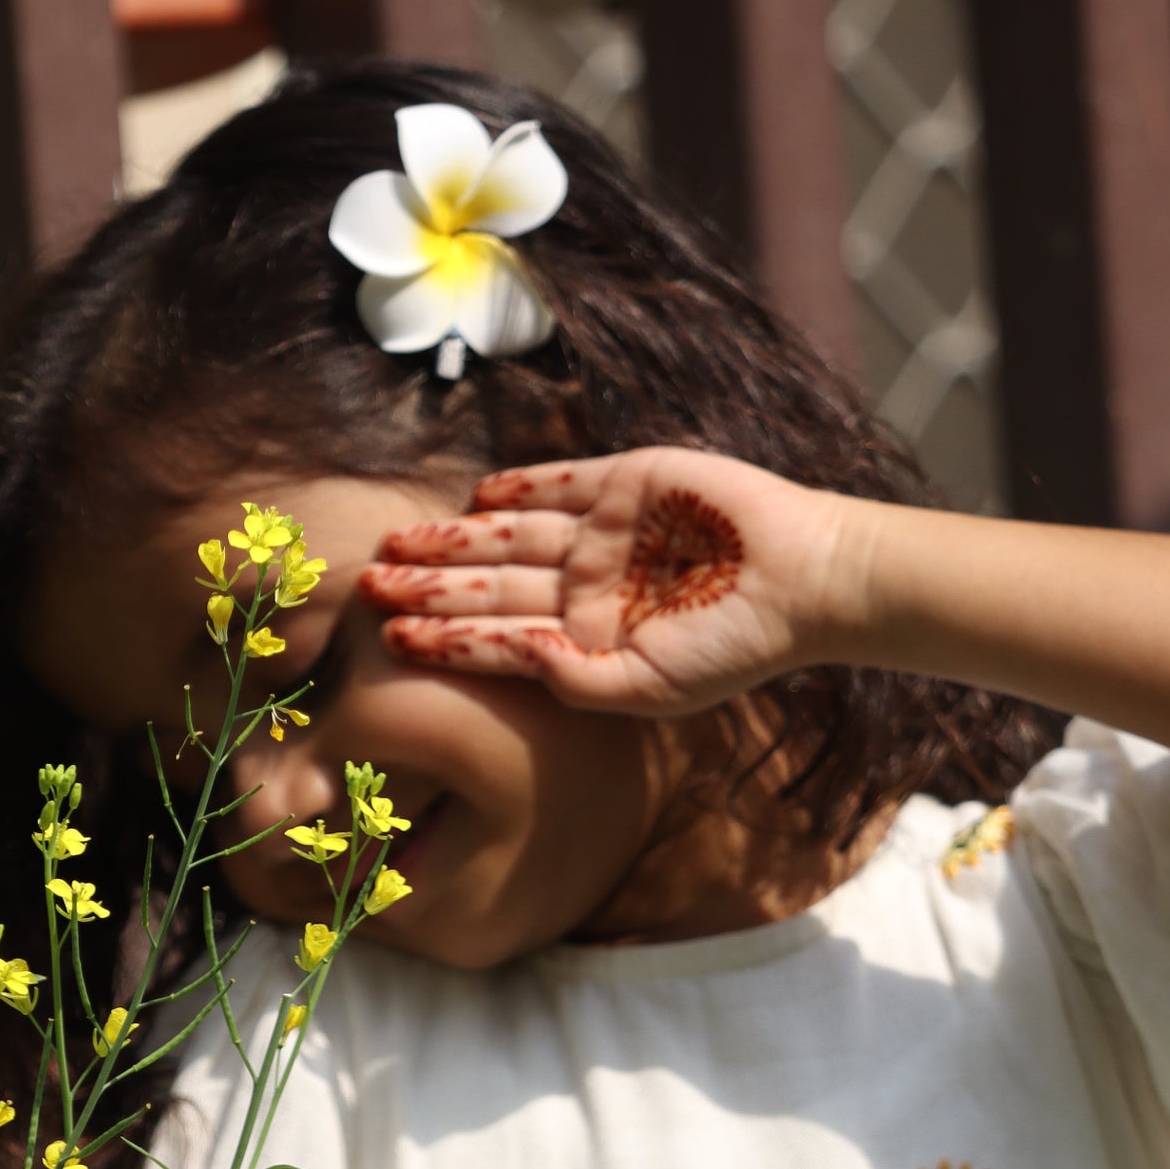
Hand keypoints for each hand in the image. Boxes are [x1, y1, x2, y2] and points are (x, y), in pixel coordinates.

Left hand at [358, 449, 859, 714]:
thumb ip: (577, 680)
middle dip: (428, 585)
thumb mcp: (650, 687)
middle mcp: (585, 585)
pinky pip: (560, 481)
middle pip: (489, 582)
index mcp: (586, 638)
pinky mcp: (628, 482)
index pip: (499, 638)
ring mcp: (604, 531)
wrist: (804, 580)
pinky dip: (519, 483)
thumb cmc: (735, 647)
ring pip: (509, 532)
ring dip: (454, 538)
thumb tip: (516, 659)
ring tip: (397, 545)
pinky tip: (474, 495)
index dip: (444, 637)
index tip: (389, 638)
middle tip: (366, 585)